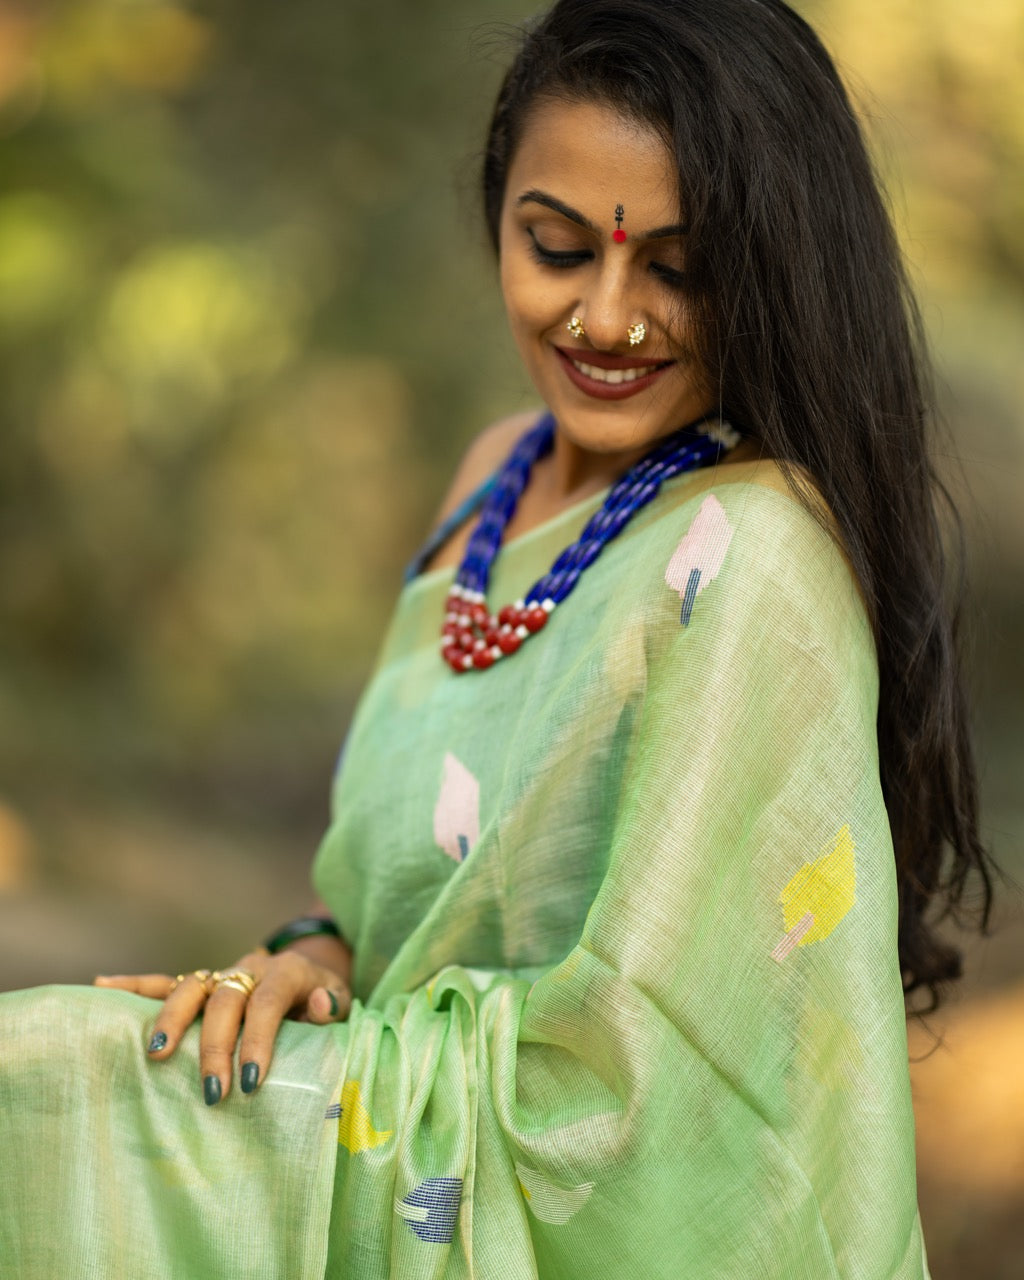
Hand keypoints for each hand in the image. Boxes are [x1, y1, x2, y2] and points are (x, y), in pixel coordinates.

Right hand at [94, 946, 351, 1104]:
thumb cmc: (325, 1001)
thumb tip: (321, 1006)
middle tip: (213, 1092)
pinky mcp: (202, 983)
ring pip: (191, 988)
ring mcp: (222, 974)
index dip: (260, 1037)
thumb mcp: (343, 1002)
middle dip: (216, 1046)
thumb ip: (333, 1006)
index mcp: (288, 972)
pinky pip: (166, 982)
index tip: (251, 1079)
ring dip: (172, 1020)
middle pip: (227, 1000)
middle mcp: (251, 968)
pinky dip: (135, 984)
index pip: (270, 1001)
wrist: (312, 973)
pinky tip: (103, 986)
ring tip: (157, 1055)